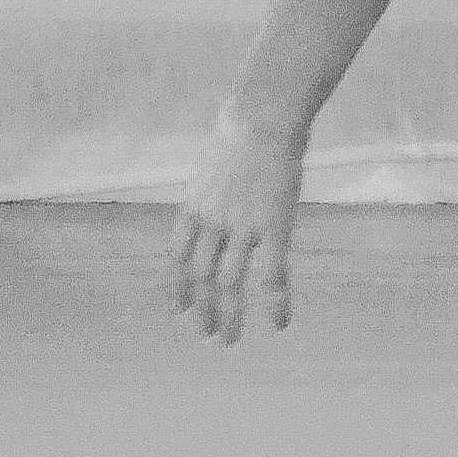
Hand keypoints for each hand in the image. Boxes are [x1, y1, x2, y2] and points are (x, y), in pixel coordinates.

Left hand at [174, 113, 306, 341]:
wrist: (265, 116)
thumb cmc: (246, 129)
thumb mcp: (216, 163)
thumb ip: (214, 190)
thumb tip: (218, 195)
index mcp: (194, 206)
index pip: (177, 257)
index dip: (178, 288)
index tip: (180, 311)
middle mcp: (211, 222)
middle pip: (200, 277)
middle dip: (203, 310)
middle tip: (208, 334)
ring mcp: (241, 227)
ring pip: (228, 284)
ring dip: (229, 316)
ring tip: (230, 340)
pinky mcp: (274, 227)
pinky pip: (272, 275)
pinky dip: (276, 302)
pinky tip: (280, 322)